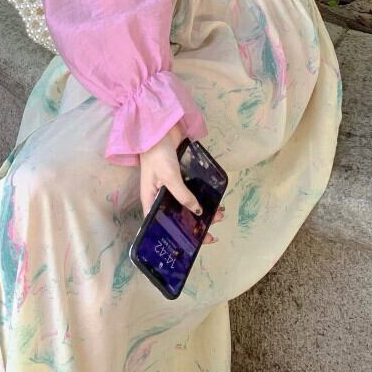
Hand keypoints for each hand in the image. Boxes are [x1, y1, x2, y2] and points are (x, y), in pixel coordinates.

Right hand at [138, 123, 224, 244]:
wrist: (159, 127)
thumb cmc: (157, 155)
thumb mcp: (169, 177)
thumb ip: (183, 195)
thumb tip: (198, 212)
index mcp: (151, 199)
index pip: (161, 224)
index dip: (176, 235)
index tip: (194, 244)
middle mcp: (160, 195)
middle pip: (178, 215)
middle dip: (196, 223)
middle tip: (214, 227)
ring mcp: (171, 184)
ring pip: (188, 203)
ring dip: (203, 210)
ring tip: (220, 212)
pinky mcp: (180, 174)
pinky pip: (192, 189)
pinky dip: (202, 196)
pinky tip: (214, 198)